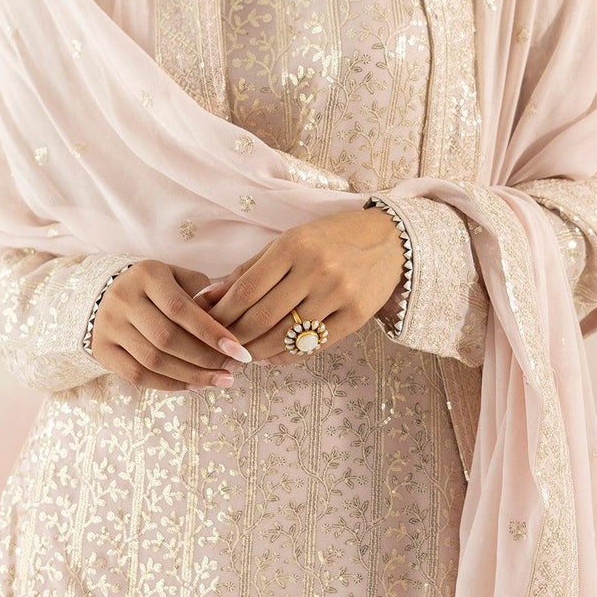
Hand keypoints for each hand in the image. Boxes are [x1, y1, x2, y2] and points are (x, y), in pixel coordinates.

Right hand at [91, 259, 251, 390]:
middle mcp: (123, 299)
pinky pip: (138, 375)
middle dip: (205, 358)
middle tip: (233, 369)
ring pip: (153, 361)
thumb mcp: (178, 278)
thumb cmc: (155, 287)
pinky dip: (169, 385)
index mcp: (146, 275)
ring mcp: (108, 326)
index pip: (181, 308)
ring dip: (191, 376)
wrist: (106, 294)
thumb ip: (203, 293)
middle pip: (167, 338)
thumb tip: (231, 314)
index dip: (211, 332)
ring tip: (219, 380)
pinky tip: (193, 386)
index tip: (239, 350)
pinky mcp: (102, 350)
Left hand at [193, 208, 404, 362]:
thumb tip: (209, 297)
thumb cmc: (330, 239)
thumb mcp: (289, 242)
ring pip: (285, 337)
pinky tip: (272, 356)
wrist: (390, 240)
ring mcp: (338, 294)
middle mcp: (315, 269)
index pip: (246, 290)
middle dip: (235, 338)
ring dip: (258, 352)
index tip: (207, 326)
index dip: (222, 314)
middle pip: (261, 318)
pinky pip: (312, 346)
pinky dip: (287, 356)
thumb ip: (249, 269)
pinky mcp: (356, 316)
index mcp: (293, 246)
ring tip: (244, 354)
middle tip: (222, 348)